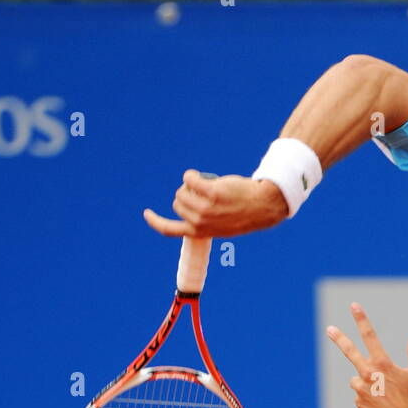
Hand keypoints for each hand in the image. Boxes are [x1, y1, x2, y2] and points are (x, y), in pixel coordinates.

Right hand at [143, 171, 287, 237]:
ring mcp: (205, 208)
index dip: (156, 222)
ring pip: (183, 191)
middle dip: (184, 195)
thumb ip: (204, 219)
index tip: (146, 214)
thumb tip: (186, 204)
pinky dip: (190, 175)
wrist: (261, 207)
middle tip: (201, 193)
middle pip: (177, 203)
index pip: (170, 230)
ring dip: (188, 184)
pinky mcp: (211, 192)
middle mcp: (200, 222)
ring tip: (203, 185)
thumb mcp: (221, 224)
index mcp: (200, 232)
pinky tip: (197, 175)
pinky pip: (190, 178)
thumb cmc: (241, 214)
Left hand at [326, 303, 407, 407]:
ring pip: (357, 379)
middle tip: (329, 329)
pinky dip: (368, 397)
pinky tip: (381, 404)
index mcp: (382, 364)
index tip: (354, 307)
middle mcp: (368, 375)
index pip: (370, 336)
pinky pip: (360, 395)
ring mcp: (361, 391)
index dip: (362, 320)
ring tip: (384, 393)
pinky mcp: (359, 404)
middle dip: (339, 339)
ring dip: (365, 381)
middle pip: (350, 352)